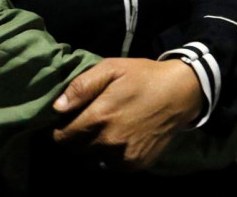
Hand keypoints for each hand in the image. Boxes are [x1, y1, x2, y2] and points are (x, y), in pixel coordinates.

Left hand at [53, 58, 202, 170]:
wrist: (180, 93)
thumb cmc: (142, 77)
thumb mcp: (110, 68)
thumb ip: (81, 87)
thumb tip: (57, 107)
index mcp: (99, 117)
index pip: (62, 137)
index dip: (61, 128)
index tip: (67, 121)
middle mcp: (109, 142)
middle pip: (75, 151)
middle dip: (74, 139)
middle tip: (84, 125)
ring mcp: (123, 156)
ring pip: (91, 161)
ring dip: (90, 150)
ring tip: (100, 133)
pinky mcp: (136, 164)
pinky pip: (110, 167)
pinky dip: (108, 157)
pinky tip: (116, 141)